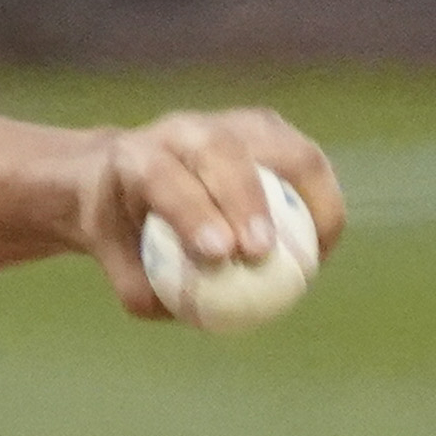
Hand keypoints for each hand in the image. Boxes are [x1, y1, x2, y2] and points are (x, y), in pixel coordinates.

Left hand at [76, 108, 345, 320]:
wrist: (126, 177)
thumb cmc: (123, 228)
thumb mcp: (115, 261)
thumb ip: (144, 289)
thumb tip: (193, 312)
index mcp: (134, 158)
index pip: (162, 177)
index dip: (193, 212)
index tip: (219, 254)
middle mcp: (180, 130)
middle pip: (220, 152)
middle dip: (246, 201)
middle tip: (261, 254)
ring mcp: (229, 122)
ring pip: (278, 146)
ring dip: (304, 198)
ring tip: (311, 256)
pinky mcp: (267, 128)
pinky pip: (305, 161)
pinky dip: (320, 200)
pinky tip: (320, 245)